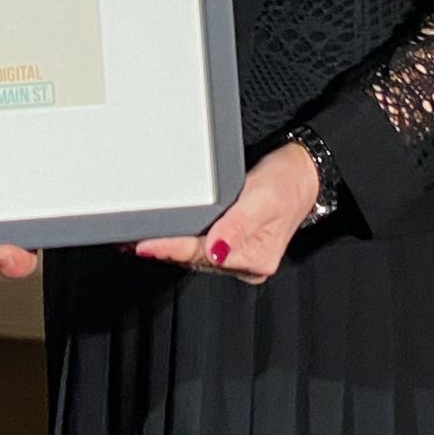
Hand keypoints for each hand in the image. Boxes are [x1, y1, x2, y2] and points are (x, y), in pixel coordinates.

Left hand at [133, 142, 320, 285]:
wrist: (303, 172)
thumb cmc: (287, 183)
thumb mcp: (263, 198)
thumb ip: (238, 225)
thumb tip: (215, 251)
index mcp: (255, 257)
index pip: (203, 254)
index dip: (171, 249)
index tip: (144, 246)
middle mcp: (246, 262)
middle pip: (196, 258)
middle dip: (165, 250)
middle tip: (130, 242)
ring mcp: (239, 255)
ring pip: (197, 256)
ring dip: (170, 248)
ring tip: (139, 241)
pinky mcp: (233, 244)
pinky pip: (202, 248)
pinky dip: (182, 242)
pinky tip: (165, 238)